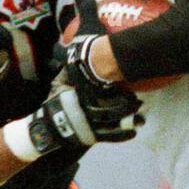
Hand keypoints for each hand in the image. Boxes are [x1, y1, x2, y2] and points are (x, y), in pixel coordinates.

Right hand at [26, 77, 143, 154]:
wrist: (47, 127)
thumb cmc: (58, 101)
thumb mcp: (60, 82)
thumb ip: (70, 69)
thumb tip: (74, 50)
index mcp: (78, 95)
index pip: (100, 92)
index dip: (116, 92)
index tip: (128, 89)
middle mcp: (83, 111)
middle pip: (108, 110)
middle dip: (126, 107)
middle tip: (139, 102)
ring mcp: (87, 126)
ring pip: (111, 124)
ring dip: (128, 121)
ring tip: (141, 118)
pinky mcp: (90, 138)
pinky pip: (109, 138)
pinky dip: (122, 136)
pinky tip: (133, 133)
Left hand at [64, 0, 112, 88]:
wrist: (103, 63)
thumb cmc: (91, 42)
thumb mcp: (89, 20)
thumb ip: (86, 4)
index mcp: (67, 54)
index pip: (58, 51)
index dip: (58, 49)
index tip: (60, 47)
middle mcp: (72, 70)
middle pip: (68, 69)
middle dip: (72, 66)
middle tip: (80, 63)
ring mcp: (82, 82)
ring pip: (82, 80)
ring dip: (87, 77)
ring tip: (96, 75)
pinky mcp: (95, 89)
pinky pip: (98, 87)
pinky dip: (103, 86)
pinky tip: (111, 84)